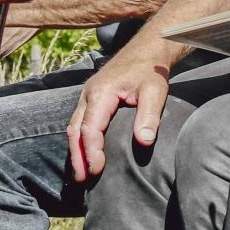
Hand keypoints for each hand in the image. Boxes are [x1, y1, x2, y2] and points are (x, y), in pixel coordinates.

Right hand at [66, 50, 172, 181]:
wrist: (148, 49)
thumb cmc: (151, 69)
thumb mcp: (155, 90)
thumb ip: (148, 116)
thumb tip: (144, 142)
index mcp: (101, 92)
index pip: (90, 128)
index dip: (91, 151)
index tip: (97, 171)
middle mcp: (89, 94)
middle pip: (75, 130)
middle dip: (77, 156)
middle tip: (82, 180)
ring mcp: (88, 95)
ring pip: (74, 126)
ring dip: (76, 150)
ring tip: (81, 174)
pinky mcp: (92, 98)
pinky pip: (80, 121)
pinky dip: (80, 140)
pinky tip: (85, 154)